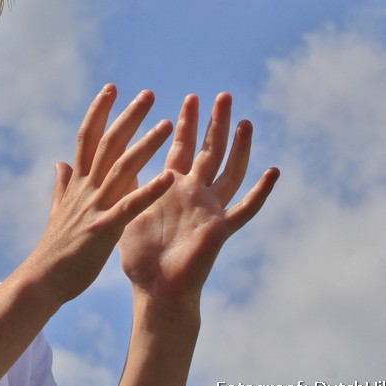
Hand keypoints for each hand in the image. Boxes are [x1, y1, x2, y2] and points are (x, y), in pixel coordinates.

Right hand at [28, 84, 174, 305]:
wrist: (43, 279)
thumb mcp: (58, 209)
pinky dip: (150, 190)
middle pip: (107, 143)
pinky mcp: (104, 228)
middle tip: (149, 94)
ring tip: (168, 124)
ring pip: (121, 168)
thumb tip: (59, 162)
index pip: (88, 137)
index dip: (99, 111)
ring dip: (145, 145)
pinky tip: (171, 177)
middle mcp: (85, 188)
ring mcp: (94, 206)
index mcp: (77, 182)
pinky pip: (130, 205)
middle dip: (128, 116)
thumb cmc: (54, 247)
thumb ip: (62, 184)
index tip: (112, 87)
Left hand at [119, 93, 278, 309]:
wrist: (155, 291)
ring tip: (246, 121)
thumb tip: (112, 162)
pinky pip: (244, 210)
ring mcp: (209, 210)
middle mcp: (194, 194)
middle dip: (215, 124)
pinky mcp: (219, 230)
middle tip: (223, 95)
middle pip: (209, 151)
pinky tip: (273, 172)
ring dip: (239, 148)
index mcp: (172, 188)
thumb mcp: (129, 210)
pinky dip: (260, 192)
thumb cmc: (141, 256)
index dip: (186, 124)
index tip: (191, 98)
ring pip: (229, 172)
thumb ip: (127, 185)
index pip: (181, 148)